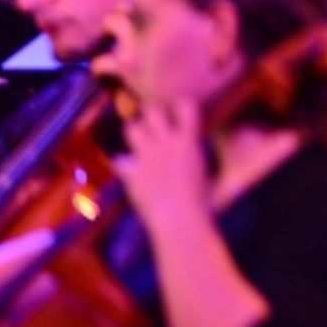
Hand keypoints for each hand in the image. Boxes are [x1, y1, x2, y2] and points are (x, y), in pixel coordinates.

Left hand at [115, 100, 210, 236]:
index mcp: (188, 141)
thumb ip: (194, 156)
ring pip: (131, 128)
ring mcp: (145, 157)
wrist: (179, 220)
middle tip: (155, 125)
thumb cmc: (201, 201)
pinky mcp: (130, 172)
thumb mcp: (206, 172)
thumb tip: (191, 151)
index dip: (181, 106)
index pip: (185, 106)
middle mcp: (165, 143)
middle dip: (152, 115)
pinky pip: (121, 160)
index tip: (180, 111)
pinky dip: (125, 165)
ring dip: (136, 133)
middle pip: (152, 111)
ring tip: (141, 143)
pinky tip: (131, 172)